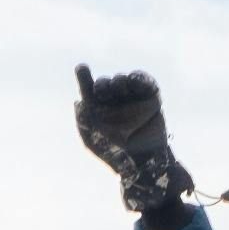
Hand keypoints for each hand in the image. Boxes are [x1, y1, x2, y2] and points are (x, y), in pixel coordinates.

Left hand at [74, 65, 195, 213]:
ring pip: (122, 80)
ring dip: (119, 82)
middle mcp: (114, 105)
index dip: (84, 77)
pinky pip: (144, 81)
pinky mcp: (150, 98)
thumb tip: (78, 100)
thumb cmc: (113, 153)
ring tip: (120, 90)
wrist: (141, 160)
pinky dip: (138, 78)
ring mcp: (132, 101)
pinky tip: (133, 81)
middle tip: (104, 93)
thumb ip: (81, 116)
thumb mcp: (90, 137)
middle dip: (103, 84)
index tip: (81, 68)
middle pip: (105, 83)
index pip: (89, 90)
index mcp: (98, 112)